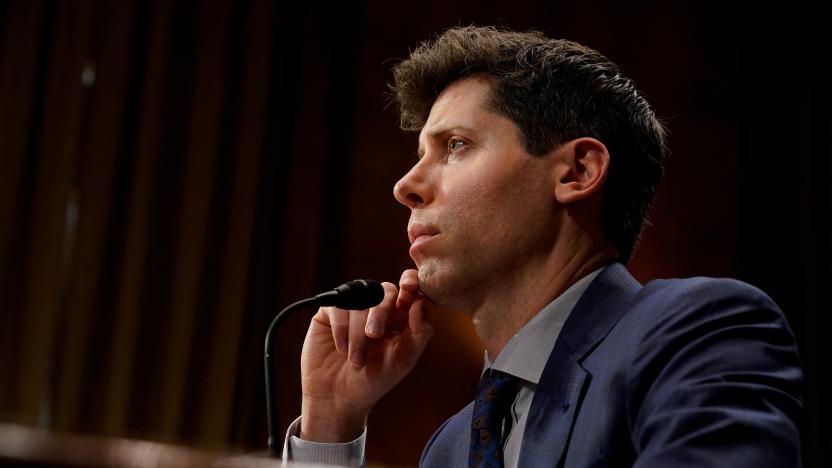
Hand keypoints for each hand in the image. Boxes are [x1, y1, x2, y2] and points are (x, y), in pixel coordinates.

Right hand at [298, 269, 432, 441]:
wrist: (337, 397)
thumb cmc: (374, 380)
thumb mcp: (403, 359)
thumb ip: (419, 331)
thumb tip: (422, 302)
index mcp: (401, 316)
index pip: (410, 287)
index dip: (411, 283)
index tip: (408, 292)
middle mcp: (378, 307)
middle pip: (385, 291)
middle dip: (380, 312)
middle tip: (374, 335)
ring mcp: (354, 307)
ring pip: (360, 298)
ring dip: (358, 331)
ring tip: (356, 360)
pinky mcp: (330, 312)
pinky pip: (338, 306)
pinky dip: (341, 328)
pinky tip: (341, 349)